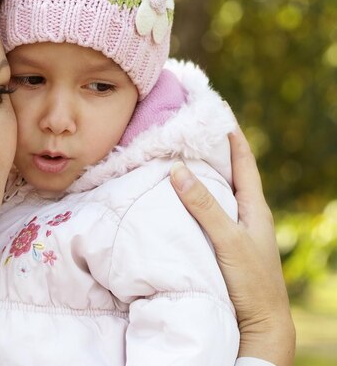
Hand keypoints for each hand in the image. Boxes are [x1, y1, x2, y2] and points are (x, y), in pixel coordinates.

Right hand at [170, 128, 294, 365]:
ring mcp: (237, 232)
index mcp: (255, 208)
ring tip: (182, 160)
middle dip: (214, 153)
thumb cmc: (251, 280)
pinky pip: (210, 214)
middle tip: (192, 133)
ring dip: (204, 177)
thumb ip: (204, 206)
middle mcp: (248, 216)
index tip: (219, 113)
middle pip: (231, 175)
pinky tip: (181, 202)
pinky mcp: (225, 246)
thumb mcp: (227, 239)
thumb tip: (178, 169)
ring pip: (220, 195)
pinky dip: (197, 201)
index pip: (244, 163)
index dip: (233, 137)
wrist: (261, 324)